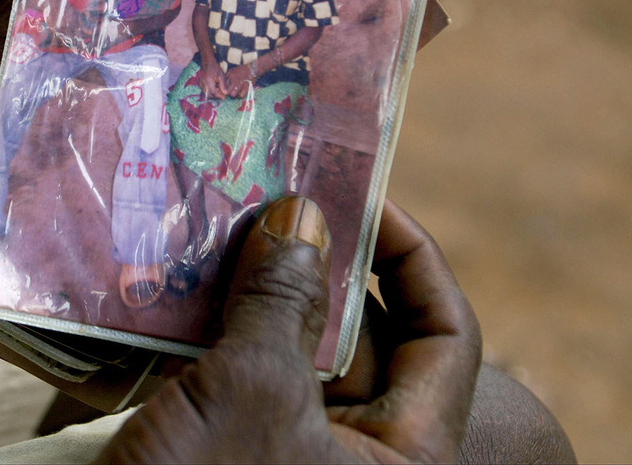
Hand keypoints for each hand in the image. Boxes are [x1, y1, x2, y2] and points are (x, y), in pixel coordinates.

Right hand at [95, 197, 481, 462]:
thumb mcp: (250, 393)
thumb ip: (282, 301)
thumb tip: (305, 216)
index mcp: (404, 460)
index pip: (446, 338)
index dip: (413, 258)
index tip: (364, 196)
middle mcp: (359, 454)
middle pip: (365, 335)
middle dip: (320, 261)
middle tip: (276, 193)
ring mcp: (294, 451)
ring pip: (295, 346)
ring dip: (261, 284)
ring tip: (226, 220)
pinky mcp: (237, 448)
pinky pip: (245, 368)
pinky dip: (222, 319)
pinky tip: (185, 274)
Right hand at [199, 60, 226, 99]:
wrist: (208, 64)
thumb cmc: (216, 68)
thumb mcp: (221, 76)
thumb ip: (223, 85)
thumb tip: (225, 93)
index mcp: (209, 80)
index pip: (213, 92)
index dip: (219, 96)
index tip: (224, 97)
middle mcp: (203, 83)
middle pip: (210, 94)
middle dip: (216, 96)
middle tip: (222, 95)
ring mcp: (201, 83)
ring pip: (207, 94)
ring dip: (213, 94)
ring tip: (219, 91)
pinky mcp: (200, 84)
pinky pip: (205, 91)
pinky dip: (210, 92)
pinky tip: (215, 89)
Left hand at [222, 62, 255, 97]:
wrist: (251, 69)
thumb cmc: (240, 70)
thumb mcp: (231, 71)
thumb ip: (226, 77)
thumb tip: (222, 83)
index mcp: (230, 77)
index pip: (223, 85)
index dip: (222, 89)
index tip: (224, 90)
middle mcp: (234, 81)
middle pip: (227, 91)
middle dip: (227, 93)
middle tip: (229, 92)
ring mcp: (240, 85)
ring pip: (233, 94)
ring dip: (233, 95)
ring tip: (234, 94)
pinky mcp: (246, 87)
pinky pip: (241, 95)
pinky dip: (240, 96)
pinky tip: (239, 95)